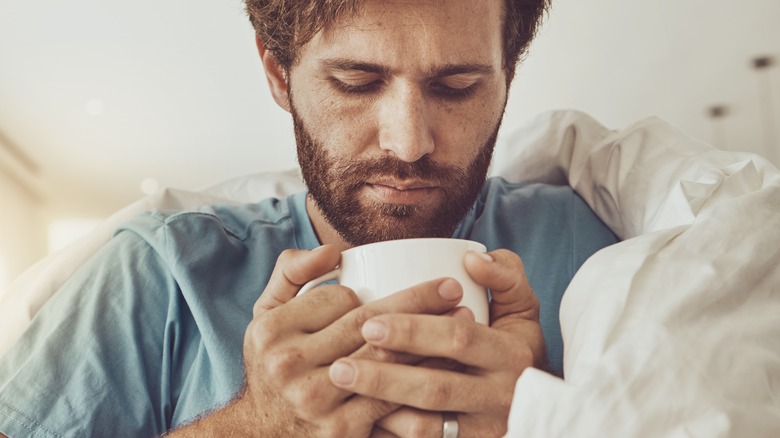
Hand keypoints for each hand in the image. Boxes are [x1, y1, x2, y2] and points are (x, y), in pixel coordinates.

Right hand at [239, 246, 466, 435]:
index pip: (336, 297)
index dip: (366, 291)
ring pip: (386, 358)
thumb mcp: (264, 315)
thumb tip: (333, 250)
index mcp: (272, 330)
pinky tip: (449, 363)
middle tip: (451, 287)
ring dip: (430, 337)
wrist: (262, 435)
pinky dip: (423, 378)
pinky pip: (392, 398)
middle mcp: (290, 364)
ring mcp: (317, 399)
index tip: (385, 294)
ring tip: (463, 317)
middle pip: (366, 323)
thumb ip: (290, 272)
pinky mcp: (341, 430)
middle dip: (417, 301)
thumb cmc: (272, 366)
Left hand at [328, 250, 545, 437]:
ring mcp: (484, 429)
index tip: (370, 324)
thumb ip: (504, 275)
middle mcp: (502, 396)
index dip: (413, 331)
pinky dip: (390, 434)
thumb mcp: (522, 307)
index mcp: (512, 353)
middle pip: (436, 388)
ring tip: (345, 394)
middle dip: (383, 377)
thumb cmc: (517, 345)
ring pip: (426, 426)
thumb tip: (472, 258)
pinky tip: (360, 420)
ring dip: (380, 410)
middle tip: (339, 366)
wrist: (535, 404)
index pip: (459, 339)